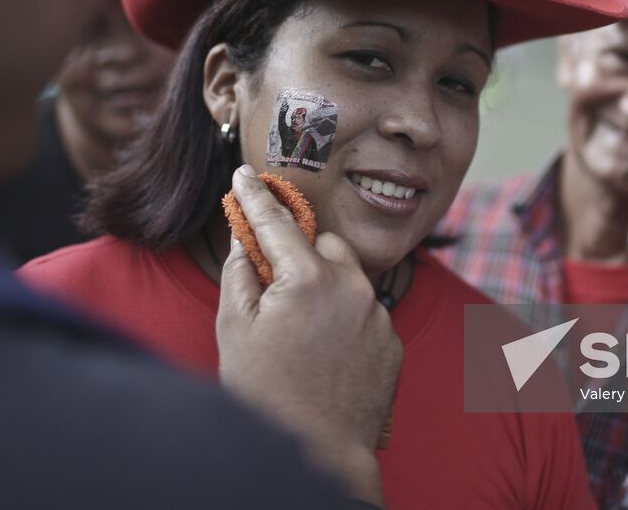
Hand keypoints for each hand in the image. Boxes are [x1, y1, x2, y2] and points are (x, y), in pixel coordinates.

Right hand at [216, 165, 400, 505]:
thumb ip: (240, 273)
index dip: (255, 196)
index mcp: (308, 278)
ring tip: (302, 333)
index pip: (276, 222)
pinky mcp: (392, 342)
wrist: (320, 452)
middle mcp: (351, 287)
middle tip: (278, 289)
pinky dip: (346, 322)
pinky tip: (325, 356)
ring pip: (349, 278)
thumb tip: (244, 240)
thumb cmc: (267, 392)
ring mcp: (377, 315)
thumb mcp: (235, 329)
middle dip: (302, 256)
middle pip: (325, 246)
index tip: (244, 174)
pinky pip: (365, 313)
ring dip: (327, 288)